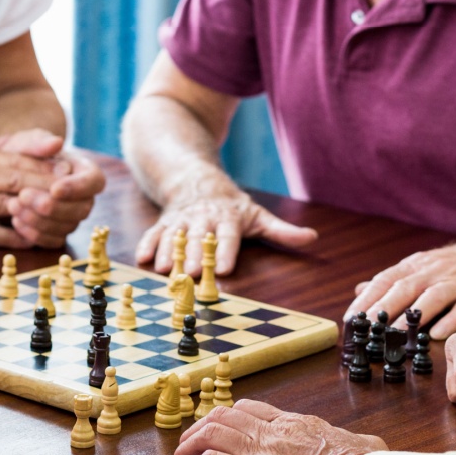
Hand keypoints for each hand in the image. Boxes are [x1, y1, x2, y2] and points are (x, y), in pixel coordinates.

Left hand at [0, 131, 104, 246]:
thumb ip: (38, 142)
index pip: (95, 181)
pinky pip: (52, 241)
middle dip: (53, 206)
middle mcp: (82, 197)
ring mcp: (70, 218)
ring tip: (12, 205)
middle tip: (23, 196)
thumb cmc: (18, 156)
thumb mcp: (24, 143)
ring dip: (39, 220)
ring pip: (67, 227)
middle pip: (83, 209)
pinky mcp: (56, 234)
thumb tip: (57, 142)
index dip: (78, 188)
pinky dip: (33, 234)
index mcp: (82, 171)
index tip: (54, 188)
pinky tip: (15, 221)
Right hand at [0, 148, 62, 244]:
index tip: (66, 173)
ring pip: (3, 203)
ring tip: (56, 218)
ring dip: (32, 211)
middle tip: (71, 195)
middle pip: (14, 179)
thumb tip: (16, 154)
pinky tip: (27, 239)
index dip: (42, 166)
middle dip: (45, 186)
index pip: (13, 159)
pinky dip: (8, 235)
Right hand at [135, 171, 316, 275]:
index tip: (222, 270)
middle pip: (198, 238)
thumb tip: (312, 238)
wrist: (196, 179)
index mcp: (228, 218)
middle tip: (188, 275)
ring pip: (174, 236)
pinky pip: (154, 232)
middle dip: (192, 256)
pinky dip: (148, 244)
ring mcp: (182, 220)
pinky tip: (142, 259)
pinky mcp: (165, 222)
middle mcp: (203, 218)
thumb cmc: (231, 204)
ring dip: (168, 252)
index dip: (225, 252)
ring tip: (164, 270)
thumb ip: (282, 231)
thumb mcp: (257, 214)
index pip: (227, 236)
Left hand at [165, 400, 385, 454]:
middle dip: (198, 429)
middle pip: (223, 416)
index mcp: (298, 424)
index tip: (217, 430)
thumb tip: (369, 447)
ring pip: (209, 433)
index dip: (229, 418)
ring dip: (186, 448)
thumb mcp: (367, 448)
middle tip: (186, 446)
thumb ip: (360, 444)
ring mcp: (262, 451)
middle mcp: (275, 432)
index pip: (252, 410)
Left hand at [345, 237, 455, 339]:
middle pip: (406, 288)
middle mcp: (435, 271)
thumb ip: (393, 280)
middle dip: (385, 308)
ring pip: (433, 297)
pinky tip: (437, 335)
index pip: (386, 280)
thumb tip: (360, 291)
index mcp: (416, 266)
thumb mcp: (422, 266)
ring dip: (414, 316)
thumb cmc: (455, 266)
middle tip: (367, 328)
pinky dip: (451, 321)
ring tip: (397, 334)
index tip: (350, 318)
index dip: (367, 299)